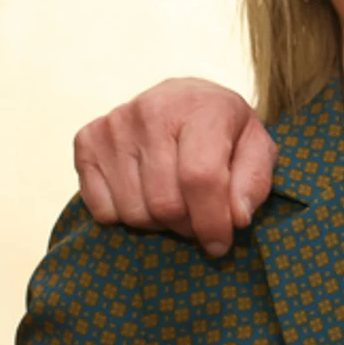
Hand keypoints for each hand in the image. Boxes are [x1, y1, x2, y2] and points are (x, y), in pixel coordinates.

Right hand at [72, 76, 272, 256]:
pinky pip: (102, 209)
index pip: (200, 177)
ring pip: (134, 212)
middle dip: (188, 226)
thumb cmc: (225, 131)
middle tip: (198, 219)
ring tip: (175, 204)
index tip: (220, 244)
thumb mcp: (257, 149)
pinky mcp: (86, 141)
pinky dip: (125, 216)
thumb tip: (235, 219)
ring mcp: (114, 126)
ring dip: (159, 223)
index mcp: (200, 108)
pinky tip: (144, 195)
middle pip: (165, 202)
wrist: (186, 99)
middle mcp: (151, 111)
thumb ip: (252, 184)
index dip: (212, 221)